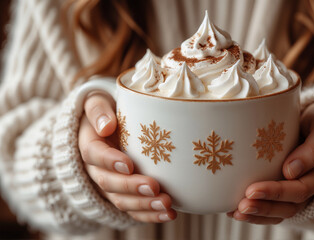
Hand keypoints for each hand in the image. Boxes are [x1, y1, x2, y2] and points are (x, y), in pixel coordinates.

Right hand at [78, 92, 176, 222]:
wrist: (105, 127)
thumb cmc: (106, 113)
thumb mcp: (97, 102)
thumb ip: (98, 110)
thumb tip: (106, 126)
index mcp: (90, 145)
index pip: (95, 155)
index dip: (110, 161)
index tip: (129, 164)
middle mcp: (96, 169)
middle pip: (109, 183)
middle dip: (131, 187)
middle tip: (154, 186)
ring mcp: (110, 185)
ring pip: (121, 201)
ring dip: (144, 205)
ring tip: (166, 204)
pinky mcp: (124, 195)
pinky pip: (133, 210)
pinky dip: (149, 215)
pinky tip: (168, 214)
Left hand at [228, 102, 313, 223]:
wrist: (312, 120)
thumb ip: (313, 147)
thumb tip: (290, 172)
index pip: (301, 189)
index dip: (277, 192)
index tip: (253, 189)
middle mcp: (311, 186)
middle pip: (290, 206)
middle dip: (265, 207)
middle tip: (242, 204)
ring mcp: (297, 191)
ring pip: (281, 212)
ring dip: (258, 215)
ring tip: (236, 213)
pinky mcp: (284, 192)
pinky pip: (272, 209)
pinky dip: (255, 214)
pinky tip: (234, 212)